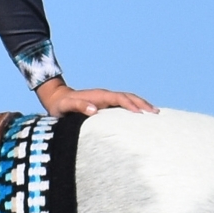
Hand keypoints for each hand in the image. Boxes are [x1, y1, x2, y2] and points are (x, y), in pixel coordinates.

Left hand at [35, 78, 157, 117]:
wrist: (57, 99)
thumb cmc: (61, 105)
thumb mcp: (66, 106)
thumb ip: (79, 106)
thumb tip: (94, 110)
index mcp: (99, 96)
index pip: (120, 99)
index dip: (130, 105)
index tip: (141, 114)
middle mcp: (105, 96)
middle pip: (129, 97)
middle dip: (143, 104)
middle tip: (156, 113)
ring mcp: (107, 100)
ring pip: (128, 100)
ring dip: (141, 105)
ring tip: (155, 113)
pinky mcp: (106, 105)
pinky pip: (123, 106)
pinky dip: (134, 108)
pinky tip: (141, 116)